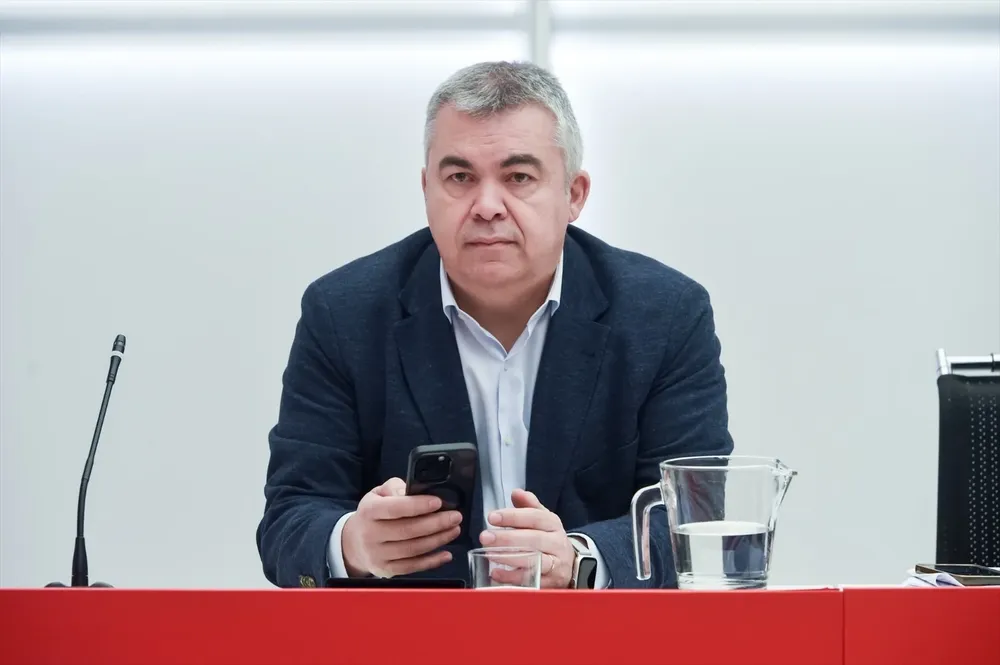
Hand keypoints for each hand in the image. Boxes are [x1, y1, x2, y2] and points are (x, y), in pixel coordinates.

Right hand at [341, 477, 461, 577]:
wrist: (354, 542)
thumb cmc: (373, 514)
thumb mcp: (378, 494)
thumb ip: (395, 488)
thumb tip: (413, 491)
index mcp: (369, 511)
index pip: (395, 508)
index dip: (418, 505)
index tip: (438, 502)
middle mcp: (371, 534)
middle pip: (408, 530)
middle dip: (436, 523)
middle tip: (455, 517)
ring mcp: (378, 555)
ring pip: (413, 549)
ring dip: (438, 540)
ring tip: (454, 530)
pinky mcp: (386, 570)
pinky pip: (413, 567)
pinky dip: (432, 561)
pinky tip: (446, 553)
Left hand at [479, 489, 574, 588]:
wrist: (569, 565)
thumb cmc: (548, 539)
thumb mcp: (542, 519)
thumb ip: (528, 505)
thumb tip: (516, 492)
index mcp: (553, 524)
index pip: (535, 517)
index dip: (513, 516)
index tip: (492, 517)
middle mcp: (557, 543)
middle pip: (533, 539)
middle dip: (507, 538)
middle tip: (485, 537)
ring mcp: (555, 564)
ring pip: (534, 560)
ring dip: (509, 558)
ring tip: (489, 554)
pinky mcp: (550, 582)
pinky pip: (531, 580)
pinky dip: (512, 578)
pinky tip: (496, 573)